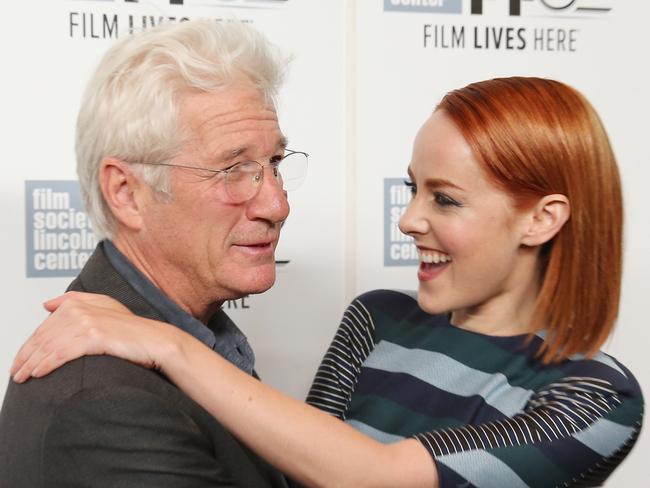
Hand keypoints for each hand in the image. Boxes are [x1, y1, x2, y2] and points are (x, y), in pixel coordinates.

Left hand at [11, 291, 175, 381]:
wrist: (154, 341)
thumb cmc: (131, 330)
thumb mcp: (105, 307)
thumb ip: (75, 300)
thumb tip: (46, 304)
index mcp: (78, 302)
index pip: (44, 327)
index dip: (28, 345)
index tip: (20, 360)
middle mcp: (79, 309)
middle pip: (43, 336)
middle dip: (25, 357)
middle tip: (15, 373)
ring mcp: (86, 321)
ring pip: (49, 346)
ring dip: (31, 364)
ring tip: (22, 378)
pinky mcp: (93, 336)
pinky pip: (61, 353)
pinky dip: (46, 364)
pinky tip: (38, 373)